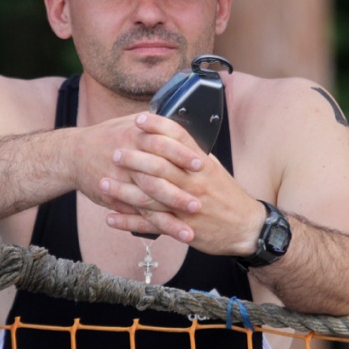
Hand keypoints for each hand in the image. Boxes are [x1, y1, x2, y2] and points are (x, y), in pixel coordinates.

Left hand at [99, 114, 263, 254]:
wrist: (246, 228)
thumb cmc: (227, 196)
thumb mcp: (215, 169)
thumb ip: (193, 156)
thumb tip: (173, 138)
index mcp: (202, 165)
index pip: (178, 138)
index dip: (158, 127)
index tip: (139, 119)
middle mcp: (194, 182)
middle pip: (159, 166)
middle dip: (134, 158)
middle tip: (114, 152)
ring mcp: (186, 206)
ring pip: (149, 197)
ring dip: (123, 191)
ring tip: (103, 184)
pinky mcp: (181, 228)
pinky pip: (149, 225)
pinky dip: (128, 222)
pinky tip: (110, 218)